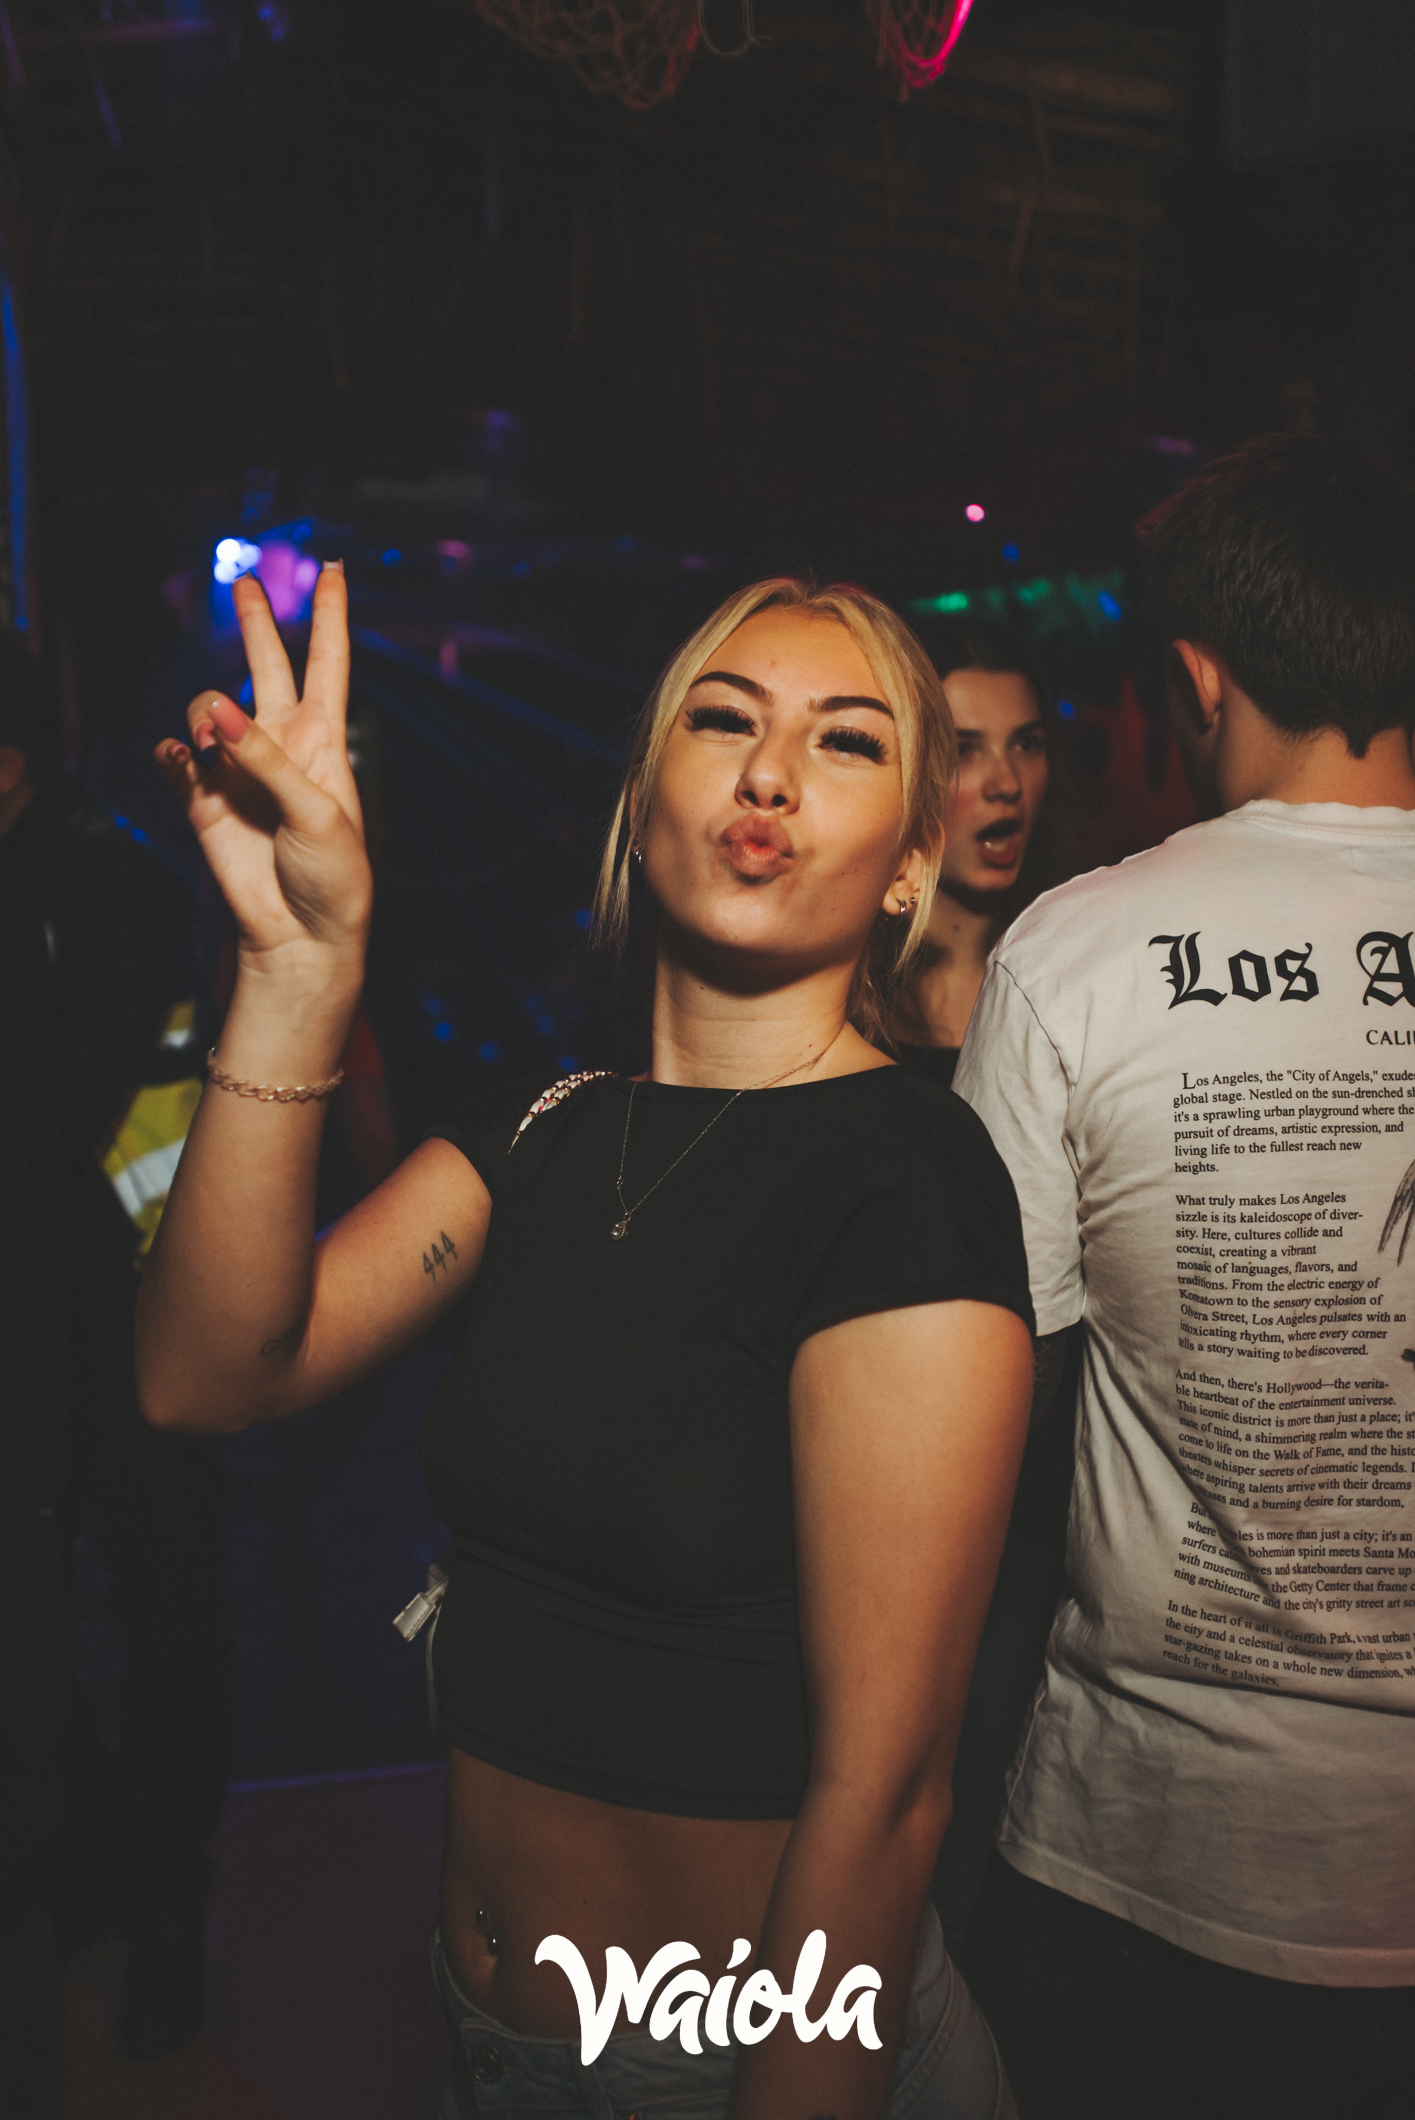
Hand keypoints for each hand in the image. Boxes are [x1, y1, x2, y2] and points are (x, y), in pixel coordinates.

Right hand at [156, 564, 371, 973]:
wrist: (302, 935)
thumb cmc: (333, 875)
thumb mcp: (318, 812)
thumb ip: (267, 760)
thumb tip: (218, 711)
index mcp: (323, 740)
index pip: (328, 663)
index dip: (330, 616)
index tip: (335, 569)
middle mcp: (280, 744)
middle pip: (267, 664)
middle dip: (256, 622)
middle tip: (246, 580)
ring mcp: (239, 768)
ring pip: (209, 709)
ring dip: (205, 714)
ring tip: (212, 746)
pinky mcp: (203, 799)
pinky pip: (178, 759)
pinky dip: (175, 753)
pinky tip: (183, 757)